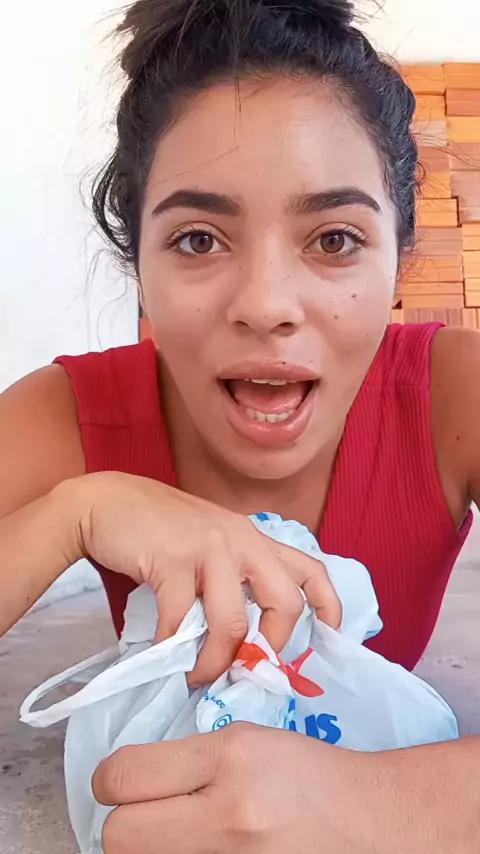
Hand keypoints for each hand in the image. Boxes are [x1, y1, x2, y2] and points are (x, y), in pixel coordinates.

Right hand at [69, 472, 340, 681]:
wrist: (107, 502)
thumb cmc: (158, 528)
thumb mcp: (210, 542)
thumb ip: (233, 577)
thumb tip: (244, 639)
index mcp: (255, 538)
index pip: (311, 569)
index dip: (329, 607)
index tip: (329, 638)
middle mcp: (241, 540)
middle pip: (285, 602)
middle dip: (269, 647)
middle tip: (244, 666)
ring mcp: (208, 547)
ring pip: (233, 621)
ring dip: (215, 661)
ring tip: (197, 674)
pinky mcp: (172, 559)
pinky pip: (181, 619)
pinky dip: (173, 647)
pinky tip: (164, 652)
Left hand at [93, 724, 383, 853]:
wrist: (367, 825)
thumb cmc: (307, 775)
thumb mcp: (247, 741)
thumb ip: (185, 758)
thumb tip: (122, 783)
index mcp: (231, 758)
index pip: (124, 776)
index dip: (111, 780)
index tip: (122, 782)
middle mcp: (230, 817)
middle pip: (119, 836)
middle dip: (124, 823)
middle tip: (148, 814)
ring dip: (151, 848)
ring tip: (181, 833)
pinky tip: (203, 851)